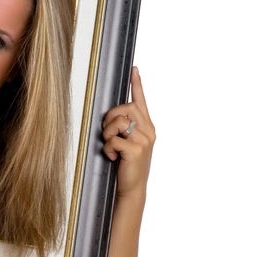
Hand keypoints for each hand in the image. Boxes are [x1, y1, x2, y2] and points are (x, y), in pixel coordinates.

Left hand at [101, 66, 154, 198]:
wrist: (132, 187)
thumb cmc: (127, 164)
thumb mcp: (129, 143)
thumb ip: (126, 128)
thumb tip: (114, 116)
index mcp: (148, 127)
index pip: (141, 101)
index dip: (137, 84)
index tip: (134, 69)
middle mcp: (149, 131)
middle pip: (126, 107)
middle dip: (111, 116)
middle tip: (107, 132)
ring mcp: (144, 140)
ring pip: (119, 121)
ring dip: (108, 132)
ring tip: (111, 145)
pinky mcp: (136, 150)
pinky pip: (114, 139)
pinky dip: (108, 147)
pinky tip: (112, 157)